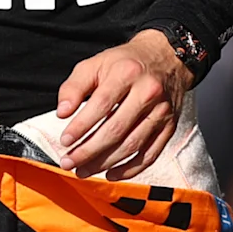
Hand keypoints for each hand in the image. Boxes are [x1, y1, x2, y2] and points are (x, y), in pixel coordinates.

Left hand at [54, 30, 191, 180]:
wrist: (167, 57)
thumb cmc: (126, 63)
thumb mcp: (96, 64)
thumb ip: (74, 87)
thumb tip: (62, 113)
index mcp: (127, 74)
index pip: (101, 105)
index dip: (81, 126)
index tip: (65, 141)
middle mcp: (148, 93)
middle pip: (116, 130)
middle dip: (89, 151)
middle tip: (68, 162)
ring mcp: (162, 112)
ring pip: (132, 145)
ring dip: (105, 163)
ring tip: (83, 170)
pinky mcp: (170, 127)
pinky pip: (150, 155)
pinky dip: (130, 169)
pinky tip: (111, 174)